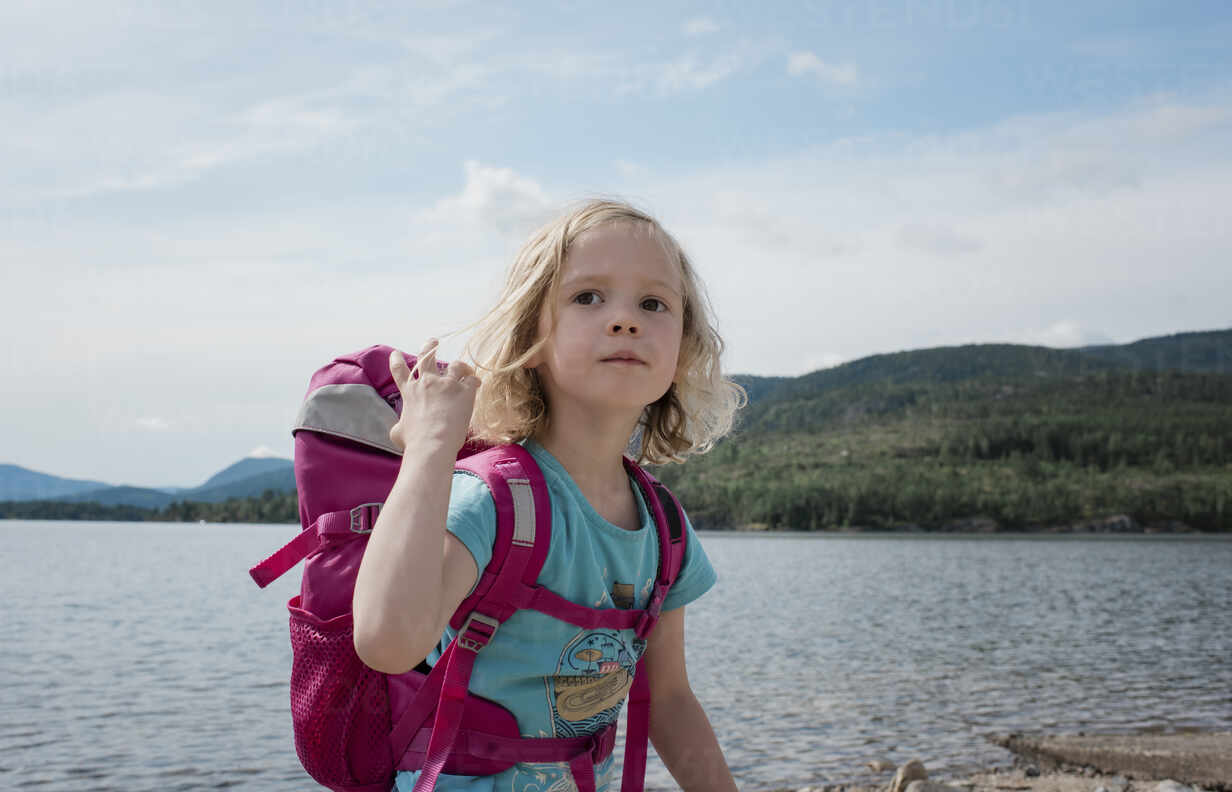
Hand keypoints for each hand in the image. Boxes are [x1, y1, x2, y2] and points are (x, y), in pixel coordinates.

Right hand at [387, 339, 479, 455]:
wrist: (432, 445)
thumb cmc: (414, 442)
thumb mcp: (398, 433)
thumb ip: (400, 425)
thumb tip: (399, 428)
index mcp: (410, 392)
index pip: (399, 371)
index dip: (397, 360)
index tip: (396, 353)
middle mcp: (427, 383)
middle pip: (427, 356)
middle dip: (429, 346)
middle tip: (433, 341)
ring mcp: (446, 385)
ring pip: (455, 365)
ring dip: (460, 366)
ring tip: (465, 368)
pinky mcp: (464, 391)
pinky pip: (472, 379)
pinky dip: (475, 380)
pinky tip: (477, 384)